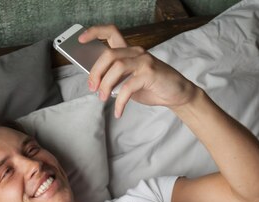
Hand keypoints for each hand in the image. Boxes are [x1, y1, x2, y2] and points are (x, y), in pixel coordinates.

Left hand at [79, 25, 196, 116]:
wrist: (177, 93)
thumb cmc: (152, 87)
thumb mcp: (130, 81)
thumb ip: (116, 78)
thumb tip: (96, 83)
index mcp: (130, 51)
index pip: (111, 32)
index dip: (95, 33)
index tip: (81, 40)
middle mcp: (136, 52)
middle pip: (108, 54)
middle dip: (95, 72)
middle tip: (92, 88)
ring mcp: (144, 62)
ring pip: (117, 67)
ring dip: (106, 85)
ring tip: (103, 98)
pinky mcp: (150, 74)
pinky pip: (128, 87)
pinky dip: (120, 102)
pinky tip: (118, 111)